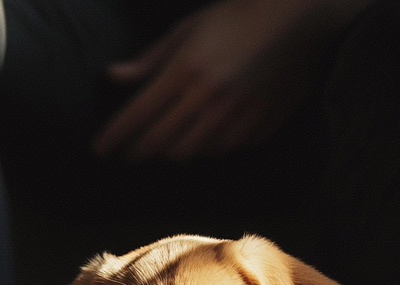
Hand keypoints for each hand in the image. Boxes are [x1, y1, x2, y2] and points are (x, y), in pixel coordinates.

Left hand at [93, 0, 373, 162]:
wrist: (301, 17)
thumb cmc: (240, 15)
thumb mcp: (190, 29)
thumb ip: (151, 58)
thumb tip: (113, 77)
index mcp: (186, 70)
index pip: (137, 115)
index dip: (114, 137)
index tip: (98, 150)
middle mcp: (207, 98)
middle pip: (159, 143)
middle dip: (138, 151)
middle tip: (128, 154)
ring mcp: (234, 116)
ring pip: (189, 152)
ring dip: (171, 151)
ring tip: (164, 145)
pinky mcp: (257, 127)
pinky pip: (221, 149)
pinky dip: (207, 146)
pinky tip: (203, 137)